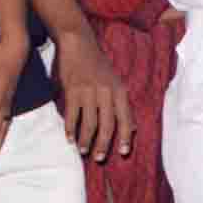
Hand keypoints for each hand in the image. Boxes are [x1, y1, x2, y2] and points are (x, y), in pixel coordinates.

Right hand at [55, 31, 133, 157]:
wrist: (78, 44)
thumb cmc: (98, 65)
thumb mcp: (116, 81)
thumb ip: (122, 104)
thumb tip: (133, 127)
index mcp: (119, 91)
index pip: (126, 119)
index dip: (125, 137)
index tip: (123, 152)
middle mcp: (106, 93)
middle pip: (107, 125)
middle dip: (104, 144)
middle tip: (100, 158)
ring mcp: (88, 92)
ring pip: (89, 123)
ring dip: (85, 140)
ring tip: (83, 151)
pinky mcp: (71, 91)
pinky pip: (72, 115)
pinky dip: (70, 128)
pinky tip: (69, 138)